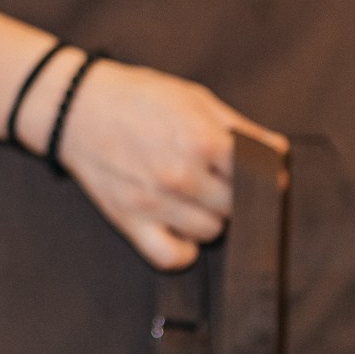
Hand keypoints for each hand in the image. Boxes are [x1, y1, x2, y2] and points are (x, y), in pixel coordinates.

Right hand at [44, 60, 285, 270]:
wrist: (75, 107)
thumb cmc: (137, 97)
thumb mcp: (194, 97)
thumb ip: (240, 127)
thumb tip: (279, 151)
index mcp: (201, 139)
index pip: (257, 176)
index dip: (264, 176)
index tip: (263, 176)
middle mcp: (180, 175)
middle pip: (236, 208)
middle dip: (236, 196)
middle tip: (221, 181)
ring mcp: (154, 202)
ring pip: (210, 233)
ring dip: (211, 219)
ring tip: (198, 199)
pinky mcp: (130, 222)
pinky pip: (172, 256)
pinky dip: (182, 249)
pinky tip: (181, 227)